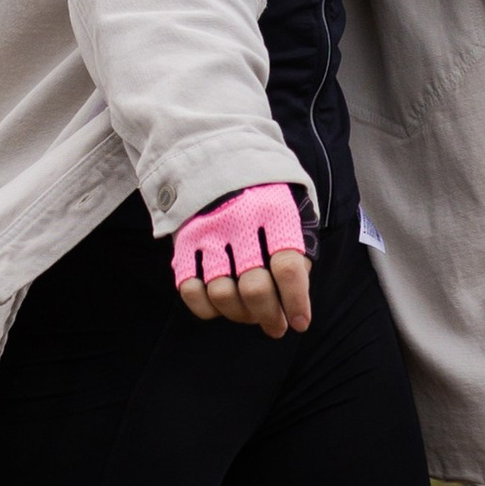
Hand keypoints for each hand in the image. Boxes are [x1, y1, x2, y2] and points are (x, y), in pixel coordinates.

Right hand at [173, 183, 315, 339]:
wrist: (219, 159)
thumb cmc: (266, 197)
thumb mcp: (294, 210)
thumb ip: (298, 251)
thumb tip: (294, 301)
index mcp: (275, 212)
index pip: (288, 267)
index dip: (296, 302)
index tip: (300, 322)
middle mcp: (239, 223)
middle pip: (254, 287)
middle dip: (268, 316)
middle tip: (276, 326)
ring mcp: (208, 233)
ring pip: (221, 293)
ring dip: (239, 315)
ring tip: (250, 314)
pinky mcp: (184, 242)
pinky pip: (189, 289)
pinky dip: (205, 308)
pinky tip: (220, 307)